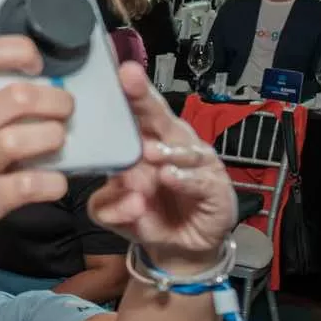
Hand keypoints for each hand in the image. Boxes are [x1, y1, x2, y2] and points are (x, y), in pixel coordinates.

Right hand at [0, 36, 71, 256]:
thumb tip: (41, 92)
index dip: (19, 50)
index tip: (37, 66)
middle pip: (18, 96)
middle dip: (56, 101)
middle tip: (63, 112)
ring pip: (19, 139)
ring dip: (53, 138)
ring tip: (56, 143)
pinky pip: (25, 186)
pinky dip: (50, 184)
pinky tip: (53, 182)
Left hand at [88, 63, 235, 272]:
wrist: (178, 247)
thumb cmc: (147, 215)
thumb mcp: (114, 212)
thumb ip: (107, 204)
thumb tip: (119, 197)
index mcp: (145, 142)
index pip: (133, 113)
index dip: (125, 93)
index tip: (111, 73)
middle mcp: (172, 146)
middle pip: (159, 117)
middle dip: (143, 98)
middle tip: (128, 78)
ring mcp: (195, 165)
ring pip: (182, 148)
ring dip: (164, 149)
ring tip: (147, 152)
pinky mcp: (213, 188)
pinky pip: (199, 180)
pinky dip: (185, 178)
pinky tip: (170, 176)